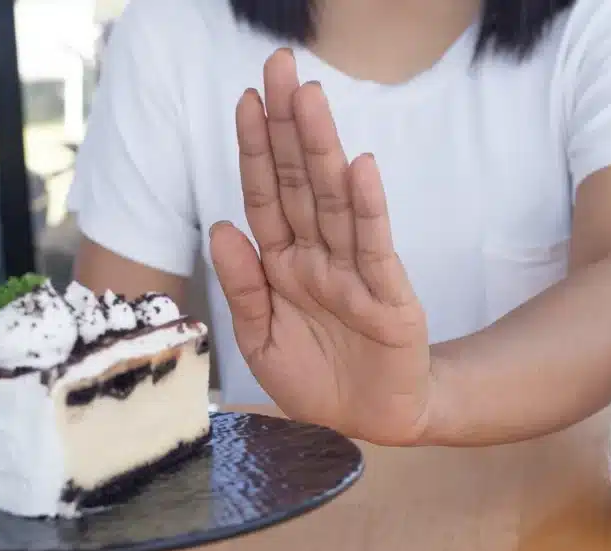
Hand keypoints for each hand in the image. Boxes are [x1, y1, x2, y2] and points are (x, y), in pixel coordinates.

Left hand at [210, 48, 432, 444]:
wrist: (369, 422)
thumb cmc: (316, 379)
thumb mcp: (261, 340)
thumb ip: (243, 287)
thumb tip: (222, 227)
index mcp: (282, 265)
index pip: (266, 197)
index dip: (256, 150)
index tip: (247, 100)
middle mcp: (317, 258)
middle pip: (299, 183)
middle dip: (289, 126)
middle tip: (281, 68)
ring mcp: (354, 272)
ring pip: (334, 203)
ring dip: (322, 151)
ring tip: (311, 101)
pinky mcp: (389, 297)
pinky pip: (375, 248)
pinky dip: (368, 209)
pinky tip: (359, 169)